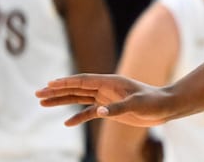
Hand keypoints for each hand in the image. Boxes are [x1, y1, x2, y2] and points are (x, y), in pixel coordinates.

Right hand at [35, 73, 176, 126]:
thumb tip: (99, 113)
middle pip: (76, 88)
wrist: (166, 107)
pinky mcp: (111, 109)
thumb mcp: (137, 104)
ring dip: (62, 100)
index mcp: (110, 82)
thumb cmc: (154, 102)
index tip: (48, 84)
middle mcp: (106, 88)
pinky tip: (67, 123)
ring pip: (80, 98)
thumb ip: (118, 108)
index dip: (66, 82)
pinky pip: (90, 112)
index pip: (83, 81)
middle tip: (37, 94)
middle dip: (57, 91)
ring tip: (43, 103)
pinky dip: (78, 117)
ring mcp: (107, 98)